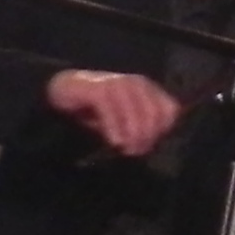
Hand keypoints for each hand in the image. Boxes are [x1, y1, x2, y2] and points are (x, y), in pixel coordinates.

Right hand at [45, 69, 179, 157]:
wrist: (66, 90)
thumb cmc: (99, 109)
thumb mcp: (124, 119)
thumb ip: (139, 128)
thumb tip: (148, 146)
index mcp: (148, 89)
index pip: (169, 111)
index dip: (162, 131)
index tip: (149, 146)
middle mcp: (137, 84)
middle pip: (153, 114)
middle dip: (147, 137)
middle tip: (136, 152)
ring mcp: (118, 83)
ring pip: (135, 114)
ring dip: (132, 135)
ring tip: (126, 150)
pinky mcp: (98, 88)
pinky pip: (111, 110)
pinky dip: (114, 128)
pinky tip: (114, 142)